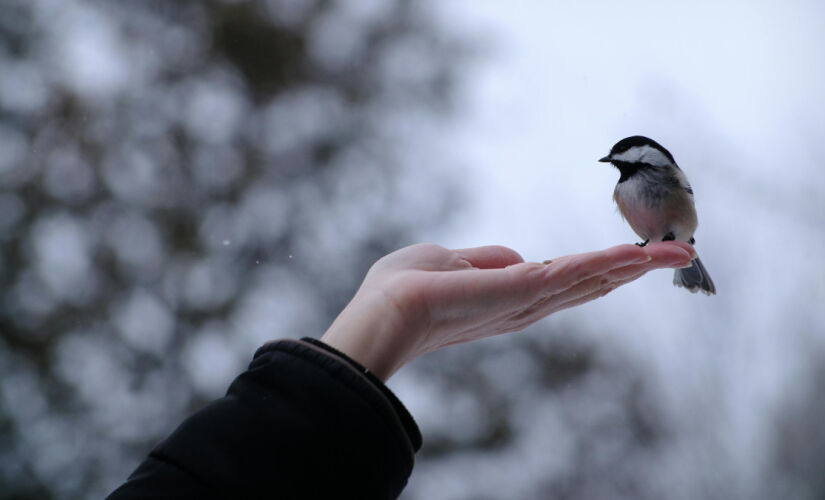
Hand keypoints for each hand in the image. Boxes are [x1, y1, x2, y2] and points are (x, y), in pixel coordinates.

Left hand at [321, 241, 695, 379]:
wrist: (383, 312)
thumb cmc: (402, 289)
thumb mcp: (446, 260)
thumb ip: (485, 260)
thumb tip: (515, 258)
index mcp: (509, 297)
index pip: (563, 282)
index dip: (598, 270)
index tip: (633, 259)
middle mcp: (525, 305)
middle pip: (588, 283)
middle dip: (632, 270)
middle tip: (679, 254)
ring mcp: (526, 301)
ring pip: (589, 278)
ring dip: (633, 265)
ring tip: (676, 253)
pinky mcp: (521, 291)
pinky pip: (572, 273)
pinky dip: (607, 263)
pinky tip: (639, 256)